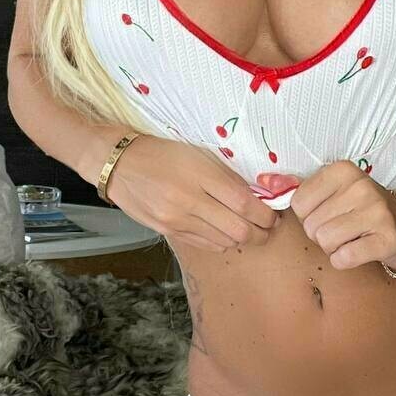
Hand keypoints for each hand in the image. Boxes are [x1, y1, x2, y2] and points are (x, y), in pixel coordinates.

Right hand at [109, 136, 281, 252]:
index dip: (266, 214)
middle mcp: (189, 201)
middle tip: (269, 227)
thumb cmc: (162, 152)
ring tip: (250, 230)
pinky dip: (223, 241)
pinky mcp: (168, 232)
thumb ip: (227, 175)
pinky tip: (226, 231)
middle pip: (239, 230)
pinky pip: (206, 244)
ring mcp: (177, 220)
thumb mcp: (198, 153)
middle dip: (262, 233)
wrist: (120, 164)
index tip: (275, 214)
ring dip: (243, 239)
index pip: (244, 203)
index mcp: (200, 175)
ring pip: (225, 241)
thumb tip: (257, 195)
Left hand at [256, 162, 395, 272]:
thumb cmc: (361, 207)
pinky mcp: (388, 239)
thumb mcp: (333, 190)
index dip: (308, 216)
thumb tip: (264, 183)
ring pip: (325, 242)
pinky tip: (360, 249)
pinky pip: (344, 258)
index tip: (329, 212)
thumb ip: (298, 188)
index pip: (299, 203)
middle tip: (343, 228)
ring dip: (333, 248)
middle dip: (321, 234)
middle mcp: (361, 186)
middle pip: (311, 226)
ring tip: (352, 237)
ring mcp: (377, 212)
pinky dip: (346, 259)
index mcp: (343, 170)